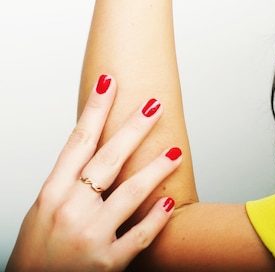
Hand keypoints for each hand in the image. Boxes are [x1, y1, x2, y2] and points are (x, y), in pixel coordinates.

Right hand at [7, 75, 182, 271]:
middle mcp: (69, 211)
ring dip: (155, 169)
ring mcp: (89, 237)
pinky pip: (137, 237)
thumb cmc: (37, 252)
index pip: (78, 141)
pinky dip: (155, 219)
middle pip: (107, 159)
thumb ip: (71, 181)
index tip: (109, 82)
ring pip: (128, 193)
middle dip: (133, 128)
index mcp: (52, 194)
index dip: (95, 109)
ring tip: (176, 150)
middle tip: (155, 105)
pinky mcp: (106, 264)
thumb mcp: (44, 210)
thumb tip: (98, 146)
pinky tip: (168, 202)